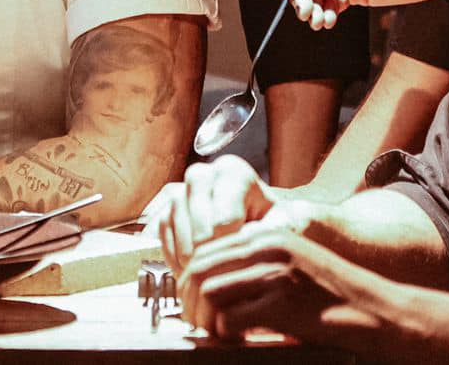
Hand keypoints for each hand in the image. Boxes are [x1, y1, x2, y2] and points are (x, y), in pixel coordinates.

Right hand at [144, 156, 303, 275]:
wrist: (265, 219)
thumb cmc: (278, 221)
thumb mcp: (290, 223)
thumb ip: (276, 230)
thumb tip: (249, 239)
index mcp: (233, 173)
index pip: (223, 216)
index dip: (230, 248)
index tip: (237, 264)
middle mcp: (203, 174)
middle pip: (193, 217)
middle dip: (206, 252)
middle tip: (217, 274)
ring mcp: (182, 189)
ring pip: (172, 219)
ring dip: (186, 254)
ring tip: (205, 275)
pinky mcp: (166, 206)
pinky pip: (159, 228)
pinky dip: (170, 251)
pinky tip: (188, 268)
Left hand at [177, 222, 399, 351]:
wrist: (381, 312)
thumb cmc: (339, 296)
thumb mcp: (294, 266)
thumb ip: (258, 268)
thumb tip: (212, 289)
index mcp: (268, 236)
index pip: (206, 251)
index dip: (189, 281)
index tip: (191, 305)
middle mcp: (267, 248)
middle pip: (200, 269)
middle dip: (188, 301)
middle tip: (195, 324)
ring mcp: (275, 274)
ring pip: (208, 292)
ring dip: (203, 319)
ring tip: (214, 335)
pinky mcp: (282, 304)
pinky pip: (230, 319)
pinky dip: (225, 334)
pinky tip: (237, 342)